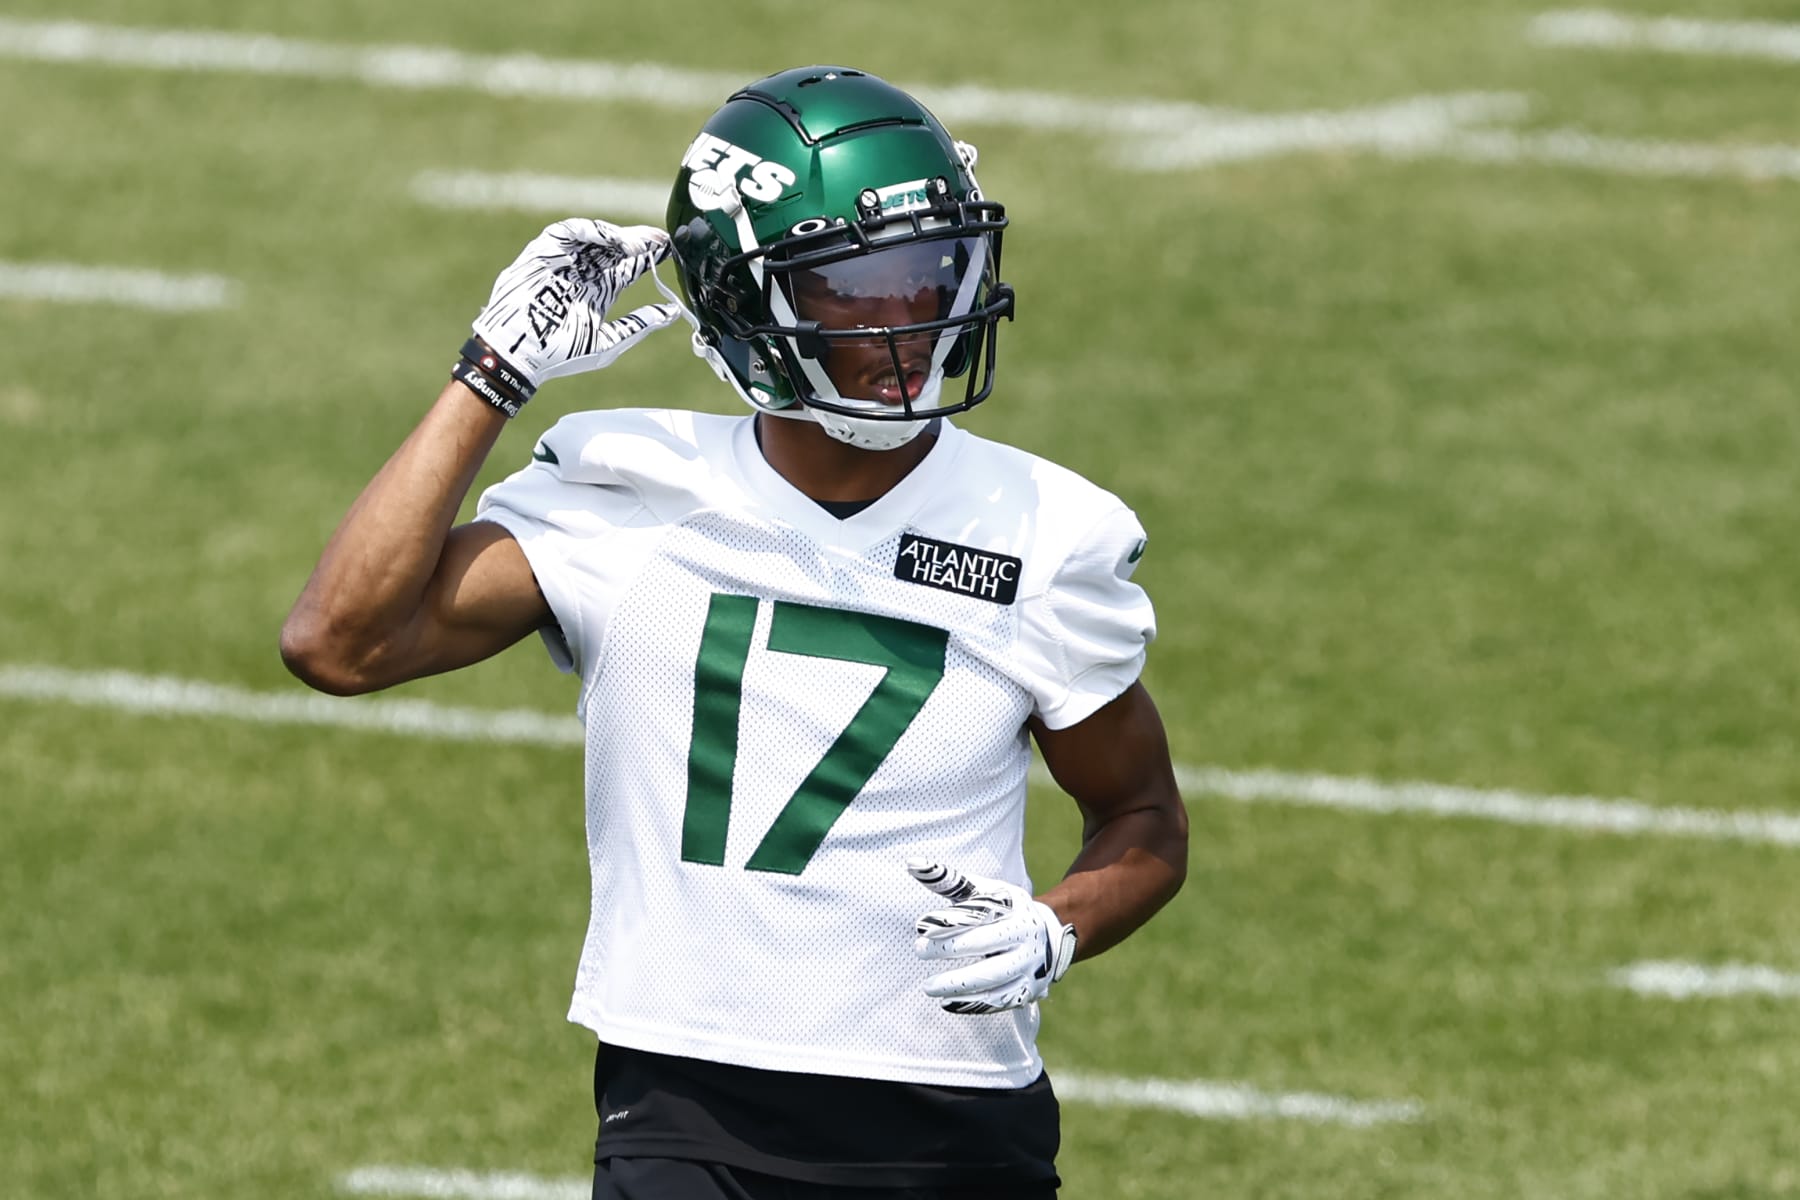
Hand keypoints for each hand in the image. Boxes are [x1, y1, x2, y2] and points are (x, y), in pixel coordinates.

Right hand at [472, 218, 679, 385]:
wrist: (521, 356)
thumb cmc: (560, 354)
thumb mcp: (608, 341)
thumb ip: (639, 325)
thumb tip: (673, 313)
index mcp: (598, 292)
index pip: (628, 267)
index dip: (648, 256)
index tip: (670, 250)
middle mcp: (582, 273)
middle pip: (614, 248)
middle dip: (638, 241)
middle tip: (660, 240)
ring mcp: (563, 262)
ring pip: (594, 237)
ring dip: (616, 236)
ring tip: (636, 245)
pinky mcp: (542, 254)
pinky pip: (566, 232)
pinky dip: (588, 231)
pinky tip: (608, 239)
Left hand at [908, 859, 1077, 1014]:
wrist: (1049, 937)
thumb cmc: (1004, 911)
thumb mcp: (984, 891)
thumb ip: (949, 880)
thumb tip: (911, 864)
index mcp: (1014, 909)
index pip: (980, 913)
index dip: (950, 920)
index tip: (920, 926)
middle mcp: (1025, 936)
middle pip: (985, 944)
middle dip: (949, 949)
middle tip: (918, 949)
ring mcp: (1028, 966)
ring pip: (992, 979)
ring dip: (958, 985)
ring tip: (928, 987)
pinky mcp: (1027, 990)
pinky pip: (998, 1001)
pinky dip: (972, 1004)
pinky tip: (947, 1003)